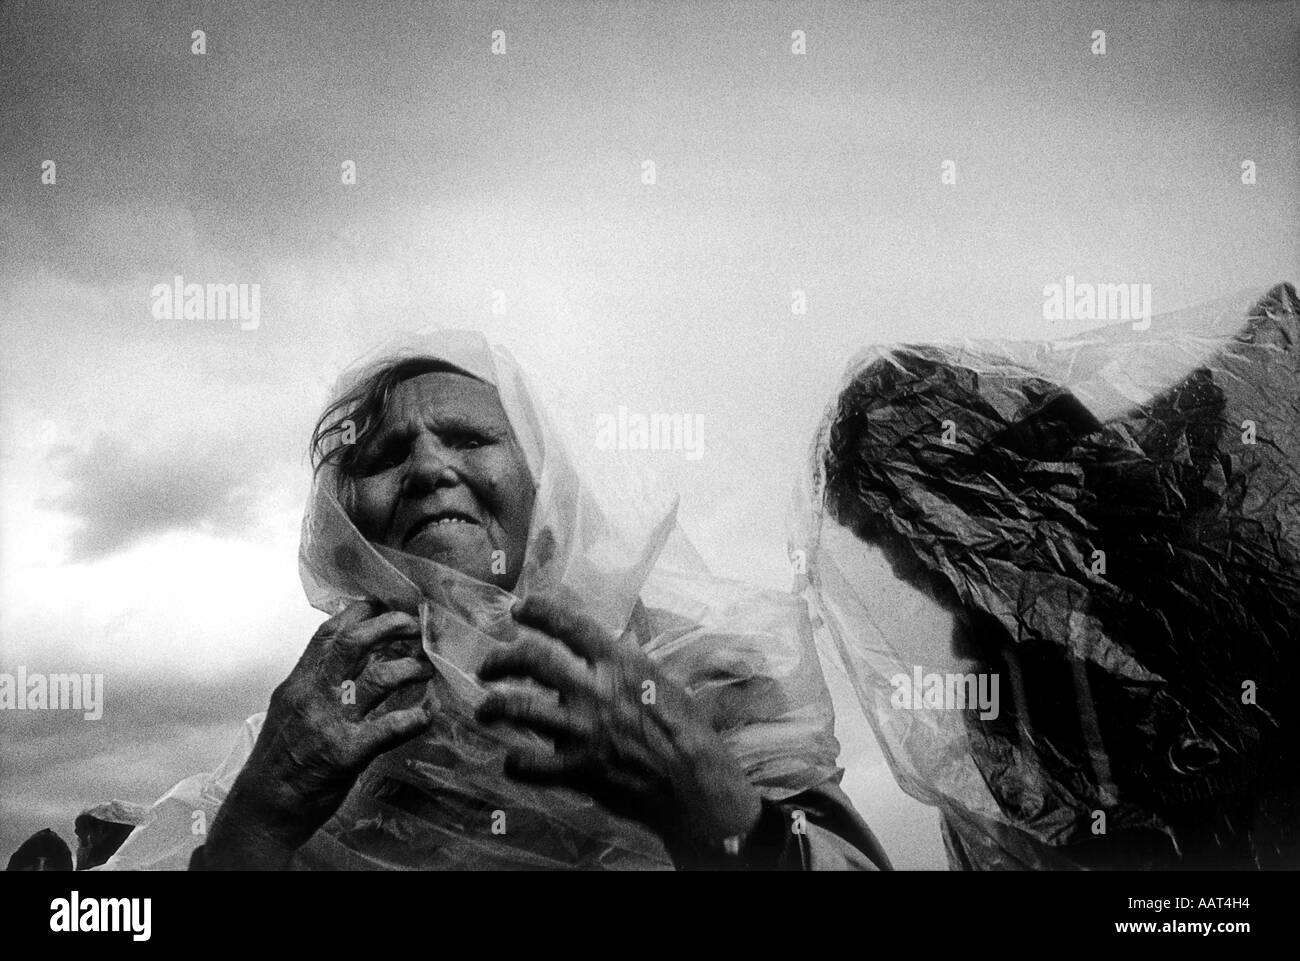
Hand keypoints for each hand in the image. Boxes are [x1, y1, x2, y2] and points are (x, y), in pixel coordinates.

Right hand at [201, 600, 435, 868]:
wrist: (261, 809)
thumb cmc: (278, 760)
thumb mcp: (289, 709)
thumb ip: (316, 682)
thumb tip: (348, 656)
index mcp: (298, 683)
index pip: (328, 633)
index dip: (361, 613)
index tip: (385, 605)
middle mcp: (312, 696)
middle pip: (354, 643)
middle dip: (390, 626)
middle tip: (414, 626)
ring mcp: (329, 724)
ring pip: (376, 679)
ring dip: (409, 668)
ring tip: (426, 669)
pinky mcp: (345, 754)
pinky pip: (387, 729)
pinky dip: (413, 718)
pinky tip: (427, 714)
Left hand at [475, 594, 761, 860]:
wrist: (696, 786)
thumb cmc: (687, 732)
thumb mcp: (663, 681)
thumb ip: (629, 661)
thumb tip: (615, 633)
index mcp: (621, 663)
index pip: (570, 624)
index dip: (539, 610)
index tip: (520, 609)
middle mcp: (597, 690)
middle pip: (531, 658)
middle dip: (501, 659)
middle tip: (488, 668)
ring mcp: (584, 730)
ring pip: (518, 707)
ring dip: (493, 706)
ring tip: (486, 710)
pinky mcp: (578, 769)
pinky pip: (528, 763)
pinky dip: (514, 762)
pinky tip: (512, 760)